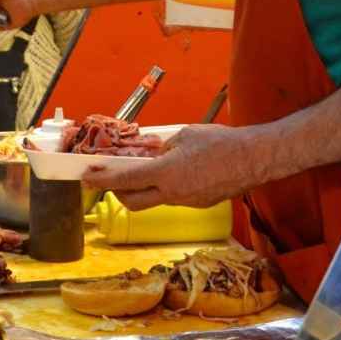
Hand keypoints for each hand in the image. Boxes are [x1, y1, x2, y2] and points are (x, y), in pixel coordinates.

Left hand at [83, 124, 267, 209]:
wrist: (254, 159)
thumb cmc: (221, 142)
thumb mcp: (184, 135)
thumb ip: (163, 146)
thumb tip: (151, 151)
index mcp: (165, 174)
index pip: (124, 181)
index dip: (102, 180)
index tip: (86, 178)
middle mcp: (172, 194)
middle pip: (132, 201)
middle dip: (116, 192)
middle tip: (110, 178)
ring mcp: (186, 202)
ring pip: (154, 200)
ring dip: (144, 189)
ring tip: (147, 170)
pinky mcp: (199, 204)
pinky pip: (174, 198)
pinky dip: (167, 187)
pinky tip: (178, 172)